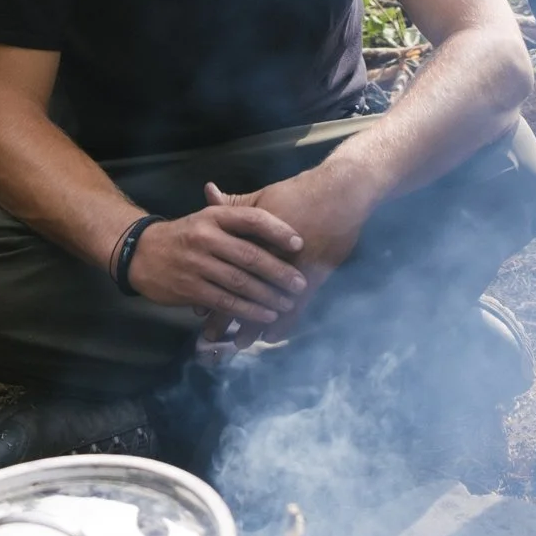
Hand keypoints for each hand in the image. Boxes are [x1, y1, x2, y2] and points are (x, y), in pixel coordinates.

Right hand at [124, 199, 309, 326]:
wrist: (141, 253)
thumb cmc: (185, 235)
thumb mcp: (206, 218)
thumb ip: (238, 217)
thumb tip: (280, 220)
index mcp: (214, 216)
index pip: (252, 219)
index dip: (278, 231)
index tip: (300, 244)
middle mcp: (206, 237)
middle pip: (249, 255)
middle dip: (279, 272)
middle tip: (300, 283)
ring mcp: (197, 264)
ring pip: (239, 282)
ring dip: (267, 296)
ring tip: (288, 303)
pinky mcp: (190, 289)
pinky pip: (225, 302)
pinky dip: (248, 310)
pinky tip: (266, 315)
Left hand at [194, 165, 378, 350]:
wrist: (339, 195)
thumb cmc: (299, 194)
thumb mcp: (263, 198)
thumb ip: (233, 203)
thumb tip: (208, 191)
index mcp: (251, 237)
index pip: (224, 269)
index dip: (210, 288)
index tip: (196, 307)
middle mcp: (268, 257)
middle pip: (241, 291)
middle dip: (225, 316)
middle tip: (209, 335)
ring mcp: (290, 270)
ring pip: (265, 304)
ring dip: (251, 326)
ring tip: (238, 343)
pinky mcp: (312, 277)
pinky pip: (295, 307)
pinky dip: (282, 324)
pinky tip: (270, 338)